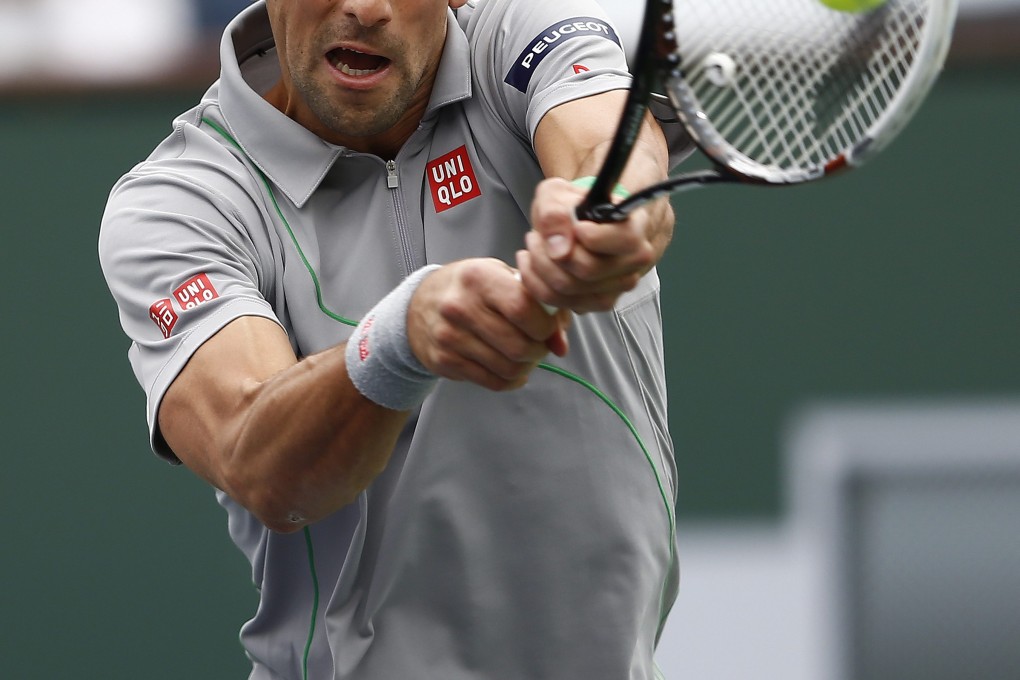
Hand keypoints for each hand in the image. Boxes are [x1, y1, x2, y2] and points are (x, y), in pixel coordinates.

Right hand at [406, 259, 571, 390]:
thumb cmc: (469, 289)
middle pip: (518, 345)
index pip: (523, 308)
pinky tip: (511, 369)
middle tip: (539, 345)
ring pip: (508, 368)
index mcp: (478, 278)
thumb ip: (537, 304)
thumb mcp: (501, 278)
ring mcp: (450, 337)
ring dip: (526, 367)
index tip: (548, 327)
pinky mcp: (445, 361)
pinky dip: (511, 380)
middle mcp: (460, 307)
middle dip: (539, 351)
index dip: (545, 325)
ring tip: (525, 356)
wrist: (418, 306)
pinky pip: (492, 382)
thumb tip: (560, 345)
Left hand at [514, 177, 663, 312]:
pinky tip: (533, 264)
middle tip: (535, 237)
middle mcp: (632, 261)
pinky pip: (560, 302)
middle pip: (588, 269)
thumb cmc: (570, 207)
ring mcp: (617, 286)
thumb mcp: (556, 194)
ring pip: (570, 289)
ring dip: (540, 268)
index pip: (623, 240)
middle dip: (550, 253)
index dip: (591, 236)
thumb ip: (555, 213)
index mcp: (633, 228)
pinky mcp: (596, 302)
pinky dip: (537, 284)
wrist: (571, 225)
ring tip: (533, 247)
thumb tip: (560, 249)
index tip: (572, 225)